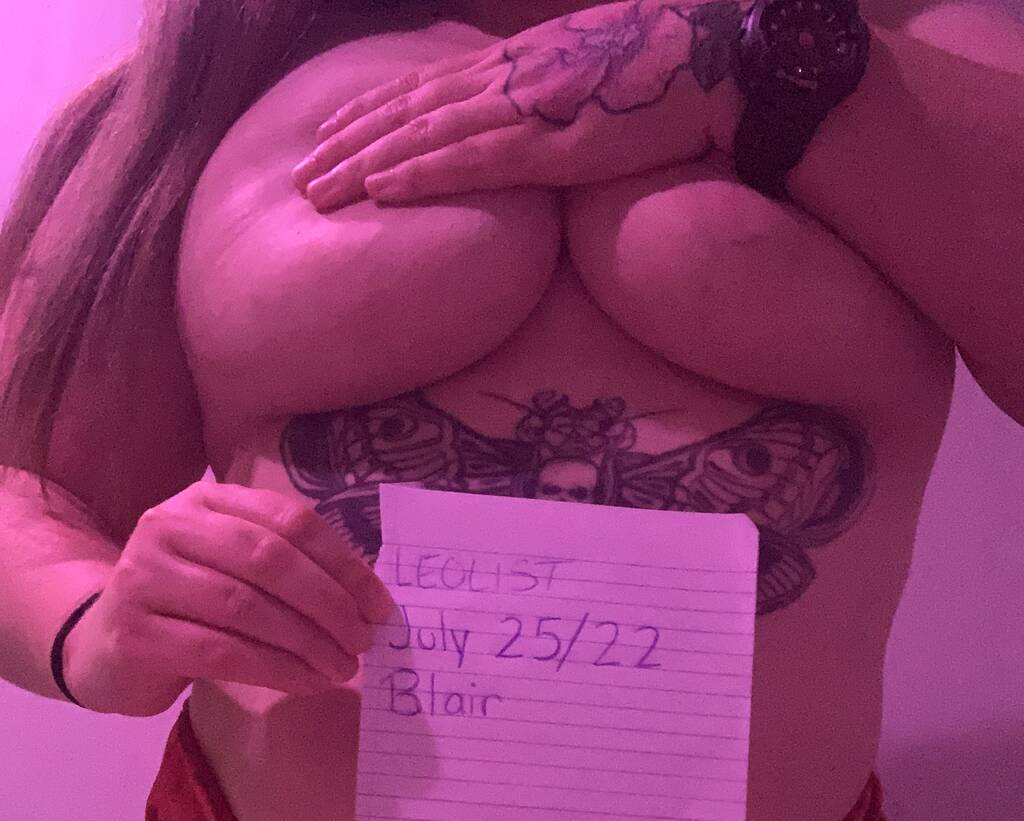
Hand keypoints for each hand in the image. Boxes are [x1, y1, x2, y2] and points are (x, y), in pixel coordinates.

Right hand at [64, 482, 395, 716]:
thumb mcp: (234, 570)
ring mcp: (145, 578)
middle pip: (269, 559)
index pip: (288, 521)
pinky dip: (276, 669)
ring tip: (341, 667)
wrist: (106, 646)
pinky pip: (222, 652)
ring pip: (246, 607)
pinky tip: (306, 681)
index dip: (343, 564)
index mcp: (204, 500)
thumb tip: (368, 600)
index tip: (379, 606)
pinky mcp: (136, 633)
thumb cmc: (189, 606)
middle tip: (363, 640)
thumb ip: (289, 567)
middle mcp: (168, 527)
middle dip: (328, 604)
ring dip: (307, 642)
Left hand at [292, 0, 741, 211]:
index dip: (371, 114)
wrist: (720, 57)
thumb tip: (532, 123)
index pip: (425, 89)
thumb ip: (549, 95)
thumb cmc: (668, 67)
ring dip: (365, 165)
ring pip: (425, 138)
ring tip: (317, 190)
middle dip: (348, 144)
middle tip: (300, 176)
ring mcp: (527, 110)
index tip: (329, 136)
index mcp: (517, 65)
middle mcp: (508, 81)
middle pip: (408, 113)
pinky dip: (422, 174)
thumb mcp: (593, 73)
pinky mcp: (553, 145)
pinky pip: (474, 162)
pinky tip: (381, 190)